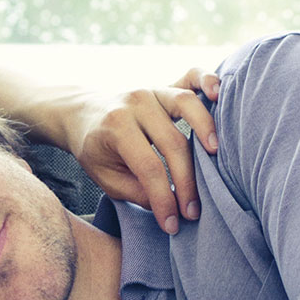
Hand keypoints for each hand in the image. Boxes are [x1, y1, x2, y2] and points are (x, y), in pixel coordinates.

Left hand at [64, 67, 221, 234]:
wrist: (81, 113)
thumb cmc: (95, 149)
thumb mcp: (104, 177)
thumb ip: (135, 191)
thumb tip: (168, 205)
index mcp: (115, 128)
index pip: (148, 168)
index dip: (164, 199)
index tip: (172, 223)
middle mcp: (134, 104)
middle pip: (172, 144)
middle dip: (187, 182)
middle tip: (193, 212)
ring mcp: (151, 90)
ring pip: (186, 104)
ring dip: (205, 129)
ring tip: (215, 156)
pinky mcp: (164, 84)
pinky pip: (191, 75)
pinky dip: (207, 80)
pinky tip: (218, 94)